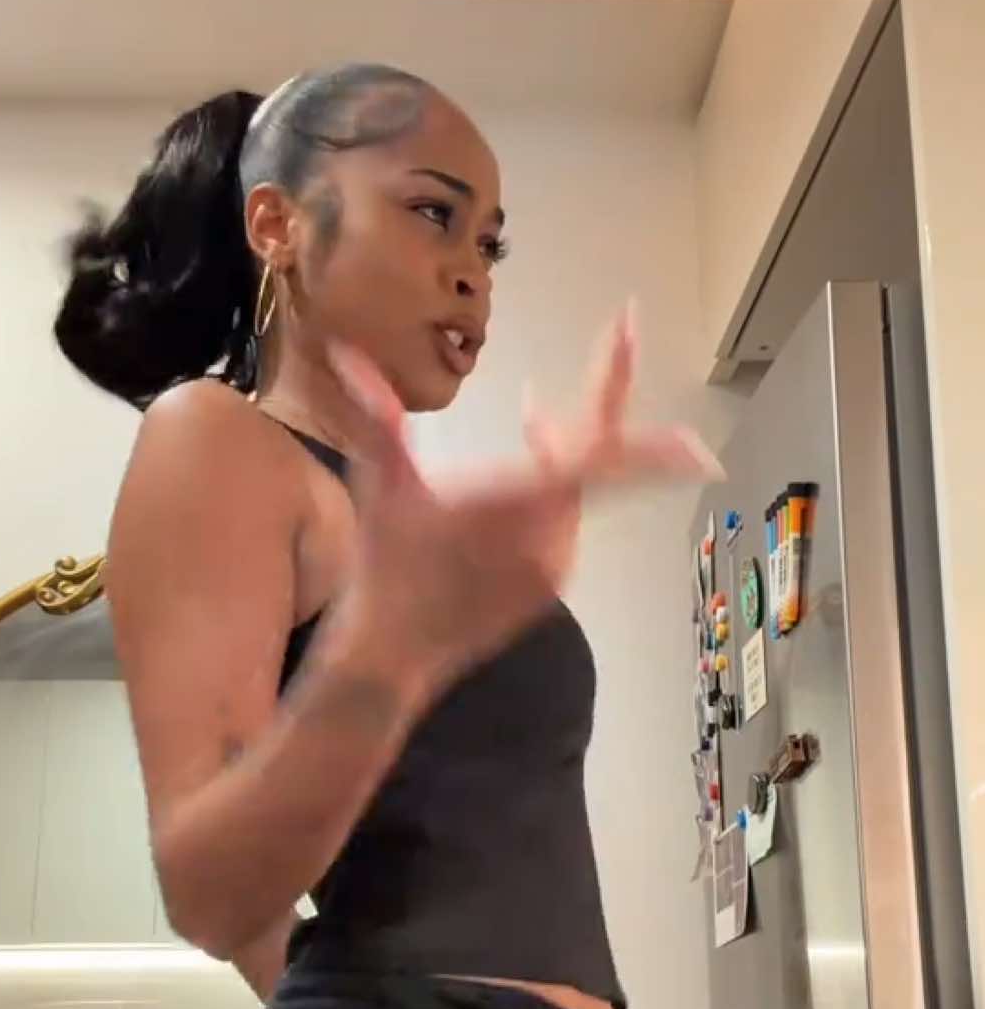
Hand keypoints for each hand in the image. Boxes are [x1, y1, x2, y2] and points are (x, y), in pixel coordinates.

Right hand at [326, 301, 722, 688]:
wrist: (392, 656)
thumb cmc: (386, 569)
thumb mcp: (383, 485)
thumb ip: (379, 416)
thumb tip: (344, 354)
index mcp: (520, 501)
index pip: (600, 449)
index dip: (629, 404)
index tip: (665, 379)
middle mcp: (553, 534)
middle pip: (595, 455)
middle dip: (590, 405)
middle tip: (604, 352)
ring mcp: (556, 563)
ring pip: (579, 489)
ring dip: (560, 451)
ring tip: (532, 416)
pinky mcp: (551, 584)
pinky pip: (568, 521)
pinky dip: (553, 491)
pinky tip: (523, 479)